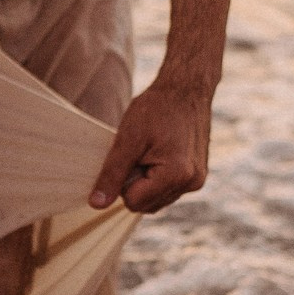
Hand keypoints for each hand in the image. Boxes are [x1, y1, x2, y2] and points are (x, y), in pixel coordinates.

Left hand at [90, 74, 214, 214]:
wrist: (186, 89)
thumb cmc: (157, 108)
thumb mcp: (128, 139)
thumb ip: (112, 174)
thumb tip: (96, 204)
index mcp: (177, 175)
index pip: (133, 202)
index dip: (124, 180)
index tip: (132, 154)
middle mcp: (191, 183)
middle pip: (145, 205)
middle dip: (136, 182)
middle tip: (142, 151)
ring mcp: (196, 182)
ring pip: (155, 200)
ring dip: (146, 180)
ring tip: (151, 150)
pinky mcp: (196, 177)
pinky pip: (166, 191)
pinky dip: (157, 178)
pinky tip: (160, 153)